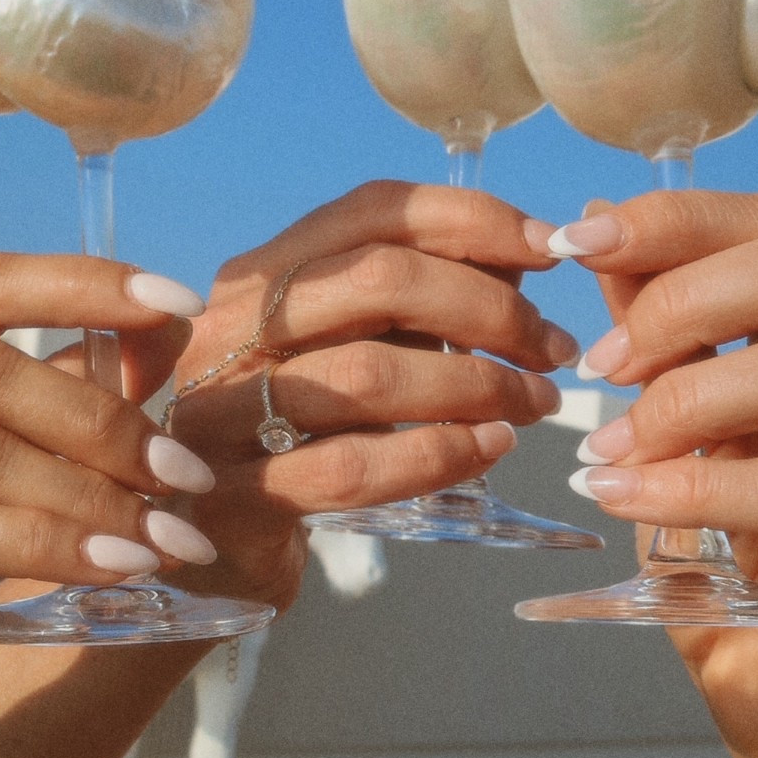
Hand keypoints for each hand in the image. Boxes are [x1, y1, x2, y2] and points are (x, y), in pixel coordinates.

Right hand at [156, 180, 575, 614]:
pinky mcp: (240, 495)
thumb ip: (409, 305)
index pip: (373, 211)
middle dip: (489, 307)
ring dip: (478, 385)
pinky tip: (489, 449)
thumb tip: (519, 266)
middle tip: (552, 348)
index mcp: (259, 274)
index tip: (546, 247)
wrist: (205, 546)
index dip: (472, 219)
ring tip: (535, 404)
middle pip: (379, 279)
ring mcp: (223, 411)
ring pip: (371, 373)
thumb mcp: (335, 349)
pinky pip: (355, 466)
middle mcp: (231, 327)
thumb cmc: (288, 434)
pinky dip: (437, 454)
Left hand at [554, 191, 757, 757]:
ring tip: (610, 446)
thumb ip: (655, 332)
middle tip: (603, 363)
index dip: (679, 222)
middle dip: (687, 299)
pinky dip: (700, 486)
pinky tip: (627, 494)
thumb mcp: (680, 426)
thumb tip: (601, 230)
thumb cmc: (729, 550)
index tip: (580, 238)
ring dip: (689, 396)